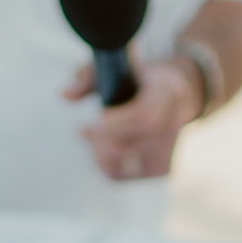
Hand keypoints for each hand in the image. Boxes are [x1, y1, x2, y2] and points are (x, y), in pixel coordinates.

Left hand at [65, 58, 202, 179]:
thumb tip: (65, 95)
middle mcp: (173, 123)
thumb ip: (88, 78)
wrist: (176, 93)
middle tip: (87, 130)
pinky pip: (124, 176)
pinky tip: (99, 151)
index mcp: (165, 93)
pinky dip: (105, 166)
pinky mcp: (161, 167)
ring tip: (91, 138)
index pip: (146, 118)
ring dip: (98, 154)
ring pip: (124, 166)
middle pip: (129, 145)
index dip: (118, 122)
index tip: (100, 116)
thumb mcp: (115, 66)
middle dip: (100, 140)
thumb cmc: (139, 79)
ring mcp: (169, 149)